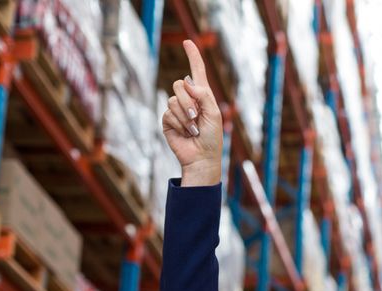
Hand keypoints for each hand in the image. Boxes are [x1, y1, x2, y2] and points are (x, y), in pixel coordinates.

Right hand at [162, 40, 222, 185]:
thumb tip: (187, 82)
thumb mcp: (214, 114)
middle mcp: (188, 99)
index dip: (192, 56)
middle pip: (179, 85)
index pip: (196, 71)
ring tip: (193, 129)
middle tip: (197, 117)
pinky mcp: (167, 120)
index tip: (188, 42)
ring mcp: (176, 109)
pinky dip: (179, 124)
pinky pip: (168, 113)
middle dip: (188, 101)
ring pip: (173, 99)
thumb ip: (203, 95)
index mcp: (202, 96)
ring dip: (185, 116)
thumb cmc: (212, 137)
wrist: (202, 157)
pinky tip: (185, 133)